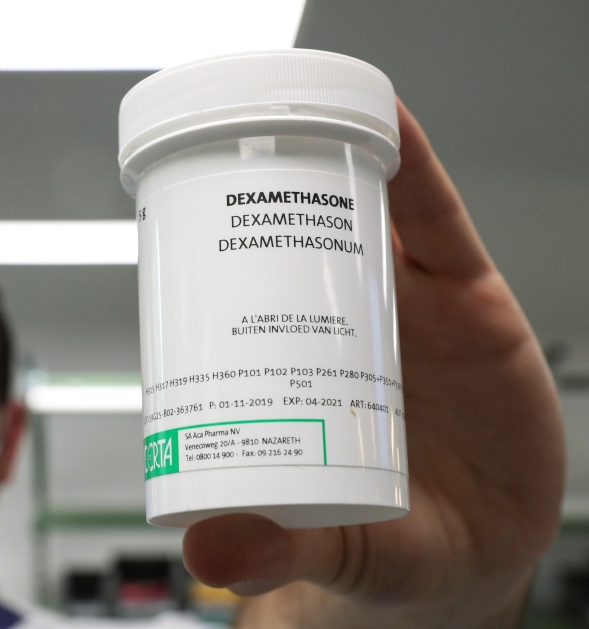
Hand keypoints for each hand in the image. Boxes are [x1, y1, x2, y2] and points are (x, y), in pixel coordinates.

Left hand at [182, 100, 565, 628]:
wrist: (487, 551)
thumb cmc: (394, 544)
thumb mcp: (336, 550)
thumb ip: (280, 552)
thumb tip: (207, 550)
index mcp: (296, 374)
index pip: (243, 300)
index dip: (212, 259)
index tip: (176, 224)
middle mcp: (343, 331)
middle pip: (293, 244)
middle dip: (261, 200)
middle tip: (225, 160)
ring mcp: (404, 310)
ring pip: (361, 219)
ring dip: (330, 162)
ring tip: (296, 112)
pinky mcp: (468, 303)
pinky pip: (439, 223)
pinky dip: (416, 170)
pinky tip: (392, 125)